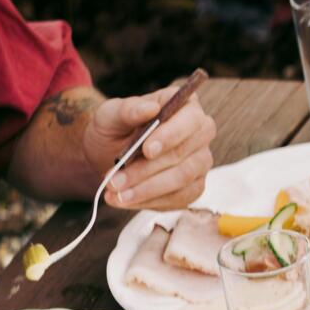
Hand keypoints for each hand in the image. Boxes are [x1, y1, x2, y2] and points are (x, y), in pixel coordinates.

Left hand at [83, 83, 215, 209]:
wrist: (109, 153)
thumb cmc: (114, 128)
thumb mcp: (110, 114)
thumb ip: (128, 109)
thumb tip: (150, 109)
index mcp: (186, 107)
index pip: (191, 120)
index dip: (172, 135)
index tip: (147, 149)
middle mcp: (200, 134)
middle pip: (186, 154)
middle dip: (148, 170)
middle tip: (115, 180)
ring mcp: (200, 161)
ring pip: (184, 179)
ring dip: (147, 189)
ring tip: (115, 193)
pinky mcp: (194, 186)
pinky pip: (181, 198)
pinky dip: (151, 202)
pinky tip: (126, 200)